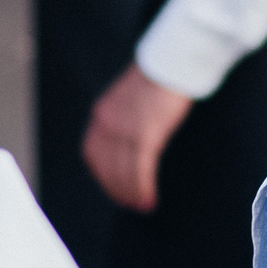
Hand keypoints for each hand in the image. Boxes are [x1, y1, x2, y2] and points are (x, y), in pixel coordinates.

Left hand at [83, 65, 192, 211]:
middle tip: (131, 204)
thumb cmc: (158, 78)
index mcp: (101, 114)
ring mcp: (125, 129)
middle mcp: (107, 123)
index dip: (103, 176)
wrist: (172, 61)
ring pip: (124, 172)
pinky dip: (143, 187)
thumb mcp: (129, 99)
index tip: (115, 189)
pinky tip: (149, 198)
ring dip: (131, 194)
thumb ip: (124, 120)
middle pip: (107, 167)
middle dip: (118, 190)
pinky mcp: (145, 133)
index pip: (93, 154)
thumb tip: (131, 145)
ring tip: (142, 206)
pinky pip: (140, 169)